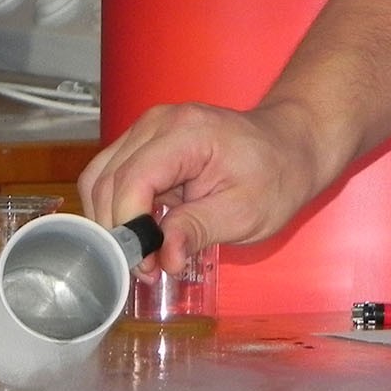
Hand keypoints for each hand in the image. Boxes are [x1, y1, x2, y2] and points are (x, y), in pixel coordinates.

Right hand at [77, 101, 328, 272]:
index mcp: (186, 133)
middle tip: (145, 267)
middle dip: (119, 230)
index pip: (133, 181)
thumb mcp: (245, 212)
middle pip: (107, 180)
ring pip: (100, 177)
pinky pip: (114, 174)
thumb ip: (198, 230)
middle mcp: (159, 123)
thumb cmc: (276, 174)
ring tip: (144, 253)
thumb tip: (163, 257)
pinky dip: (119, 206)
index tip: (146, 264)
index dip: (130, 228)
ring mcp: (149, 129)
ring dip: (113, 220)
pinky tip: (144, 230)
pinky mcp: (146, 141)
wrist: (290, 146)